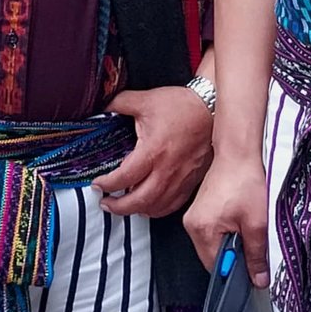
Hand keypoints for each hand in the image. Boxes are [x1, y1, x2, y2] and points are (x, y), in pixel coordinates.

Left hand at [93, 86, 213, 217]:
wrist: (212, 109)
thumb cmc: (182, 106)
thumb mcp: (145, 100)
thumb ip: (119, 103)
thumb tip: (101, 106)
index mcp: (153, 151)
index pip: (124, 178)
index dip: (107, 185)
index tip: (98, 185)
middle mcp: (167, 170)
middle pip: (139, 201)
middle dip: (118, 207)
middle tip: (106, 203)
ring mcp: (181, 178)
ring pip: (157, 207)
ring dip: (137, 210)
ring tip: (124, 206)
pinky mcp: (191, 181)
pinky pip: (173, 204)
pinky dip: (158, 209)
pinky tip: (149, 205)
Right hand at [184, 150, 270, 286]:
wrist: (238, 154)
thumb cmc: (245, 180)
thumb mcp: (257, 223)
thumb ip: (256, 255)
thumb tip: (258, 279)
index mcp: (202, 230)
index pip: (215, 268)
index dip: (236, 273)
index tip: (252, 271)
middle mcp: (192, 225)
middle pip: (212, 258)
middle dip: (234, 257)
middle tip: (252, 243)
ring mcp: (193, 217)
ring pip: (213, 246)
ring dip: (230, 244)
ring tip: (245, 227)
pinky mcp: (199, 211)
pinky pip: (211, 233)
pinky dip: (226, 233)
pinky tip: (238, 221)